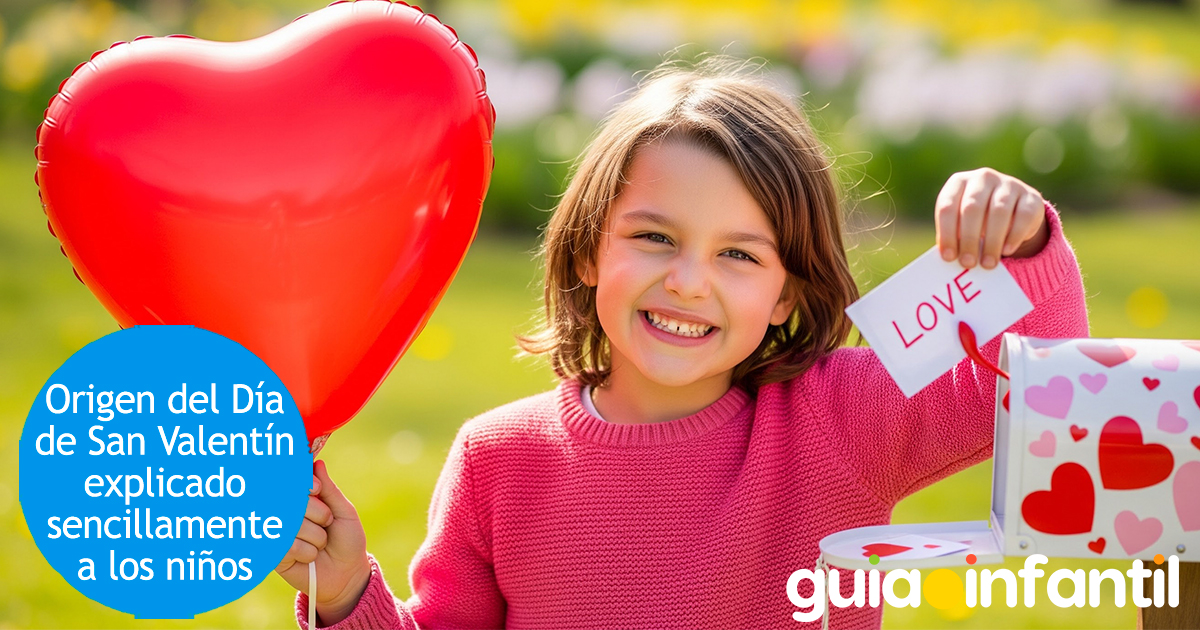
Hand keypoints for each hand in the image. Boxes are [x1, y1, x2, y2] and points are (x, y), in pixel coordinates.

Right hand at [275, 459, 370, 625]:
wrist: (347, 573)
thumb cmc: (347, 540)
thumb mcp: (344, 512)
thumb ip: (329, 489)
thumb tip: (317, 464)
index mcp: (302, 500)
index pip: (293, 483)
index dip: (303, 484)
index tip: (316, 490)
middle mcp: (287, 514)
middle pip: (292, 501)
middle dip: (316, 512)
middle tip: (326, 522)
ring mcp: (278, 533)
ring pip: (292, 524)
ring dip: (315, 535)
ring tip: (320, 544)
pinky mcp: (274, 554)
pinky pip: (288, 545)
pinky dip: (307, 551)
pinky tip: (310, 557)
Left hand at [935, 168, 1048, 268]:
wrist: (1012, 210)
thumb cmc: (975, 222)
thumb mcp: (960, 225)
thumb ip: (954, 237)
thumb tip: (950, 258)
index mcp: (958, 182)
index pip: (947, 207)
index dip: (947, 233)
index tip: (949, 257)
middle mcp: (983, 178)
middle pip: (972, 208)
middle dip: (969, 239)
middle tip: (968, 263)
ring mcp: (1009, 184)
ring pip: (999, 211)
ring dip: (992, 241)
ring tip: (987, 264)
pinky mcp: (1031, 196)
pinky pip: (1023, 216)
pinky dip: (1014, 235)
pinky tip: (1007, 251)